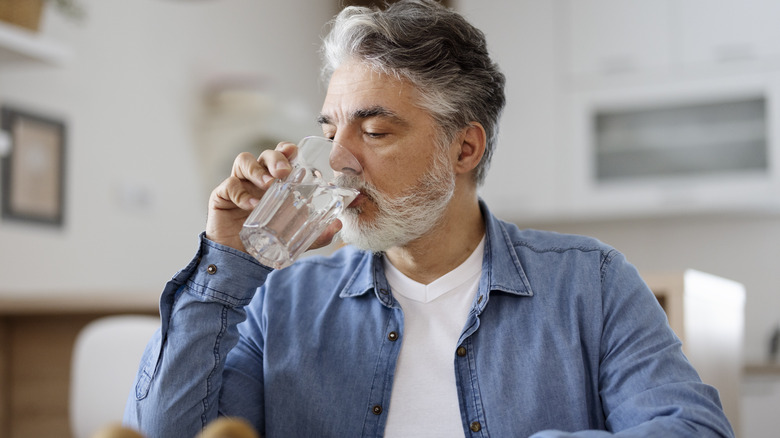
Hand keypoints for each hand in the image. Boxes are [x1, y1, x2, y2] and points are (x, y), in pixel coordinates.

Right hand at [205, 142, 342, 252]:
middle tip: (284, 172)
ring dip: (257, 170)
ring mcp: (239, 185)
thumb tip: (339, 225)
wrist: (241, 260)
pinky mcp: (222, 196)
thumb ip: (318, 234)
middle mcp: (257, 179)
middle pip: (265, 155)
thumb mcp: (297, 237)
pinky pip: (229, 186)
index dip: (287, 150)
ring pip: (244, 161)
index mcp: (276, 182)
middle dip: (276, 158)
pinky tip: (251, 205)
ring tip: (268, 185)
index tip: (295, 153)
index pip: (281, 157)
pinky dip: (241, 193)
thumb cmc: (268, 241)